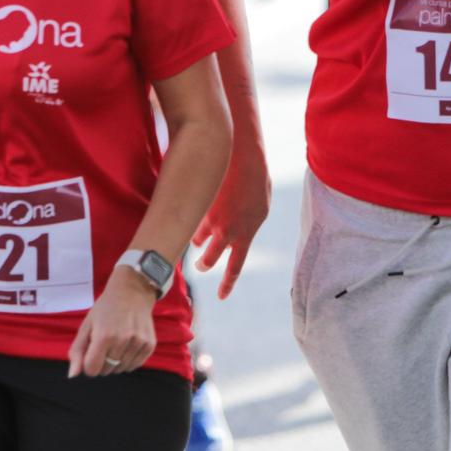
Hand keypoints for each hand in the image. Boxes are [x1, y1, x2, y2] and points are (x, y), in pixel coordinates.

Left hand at [67, 270, 157, 376]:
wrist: (132, 292)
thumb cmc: (105, 309)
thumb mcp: (87, 325)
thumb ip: (77, 351)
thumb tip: (72, 375)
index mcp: (104, 336)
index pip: (92, 370)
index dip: (89, 363)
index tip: (92, 351)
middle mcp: (122, 340)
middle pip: (106, 370)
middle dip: (102, 361)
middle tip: (105, 343)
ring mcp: (138, 342)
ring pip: (121, 369)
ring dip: (116, 362)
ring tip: (117, 343)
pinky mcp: (149, 344)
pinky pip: (135, 365)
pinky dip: (129, 360)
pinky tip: (127, 345)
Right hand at [191, 145, 270, 298]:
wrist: (242, 155)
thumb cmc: (256, 178)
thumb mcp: (260, 207)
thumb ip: (248, 224)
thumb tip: (238, 235)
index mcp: (246, 233)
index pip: (235, 267)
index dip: (227, 284)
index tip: (221, 296)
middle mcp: (228, 231)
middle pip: (209, 259)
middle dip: (203, 264)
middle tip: (200, 267)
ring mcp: (211, 219)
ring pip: (196, 241)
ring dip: (196, 243)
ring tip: (195, 242)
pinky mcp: (199, 206)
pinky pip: (192, 221)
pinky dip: (191, 220)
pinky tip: (190, 215)